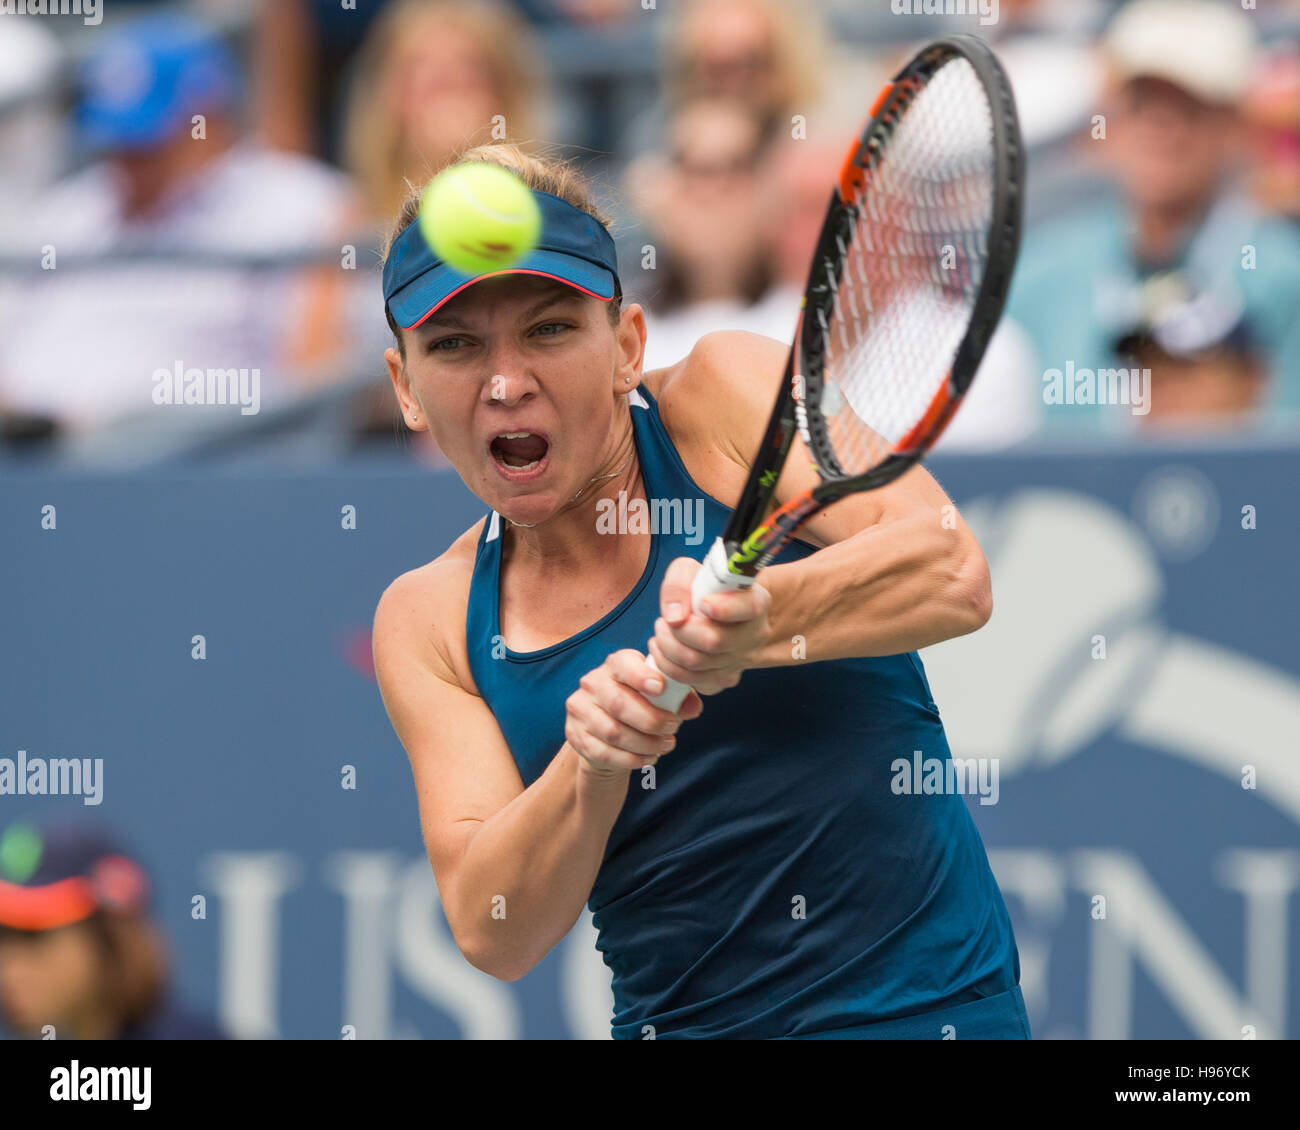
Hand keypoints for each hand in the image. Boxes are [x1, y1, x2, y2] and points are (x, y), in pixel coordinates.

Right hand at [566, 649, 702, 776]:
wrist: (609, 730)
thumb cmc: (642, 704)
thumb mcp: (661, 695)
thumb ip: (679, 697)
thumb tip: (693, 707)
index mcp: (615, 665)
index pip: (623, 664)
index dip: (641, 676)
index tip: (660, 688)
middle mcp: (592, 683)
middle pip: (619, 704)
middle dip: (652, 721)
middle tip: (673, 728)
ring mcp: (580, 709)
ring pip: (613, 732)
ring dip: (644, 744)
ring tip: (664, 745)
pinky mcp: (575, 735)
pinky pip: (604, 752)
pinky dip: (631, 759)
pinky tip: (648, 758)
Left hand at [647, 557, 770, 695]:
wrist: (720, 610)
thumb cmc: (706, 589)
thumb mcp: (693, 571)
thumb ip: (680, 584)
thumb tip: (674, 617)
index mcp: (755, 601)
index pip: (748, 607)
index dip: (723, 608)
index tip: (703, 603)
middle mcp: (754, 634)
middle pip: (713, 641)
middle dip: (678, 631)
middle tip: (664, 620)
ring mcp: (741, 660)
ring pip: (697, 664)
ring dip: (667, 647)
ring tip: (662, 631)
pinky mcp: (724, 679)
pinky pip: (692, 681)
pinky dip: (668, 666)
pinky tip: (664, 649)